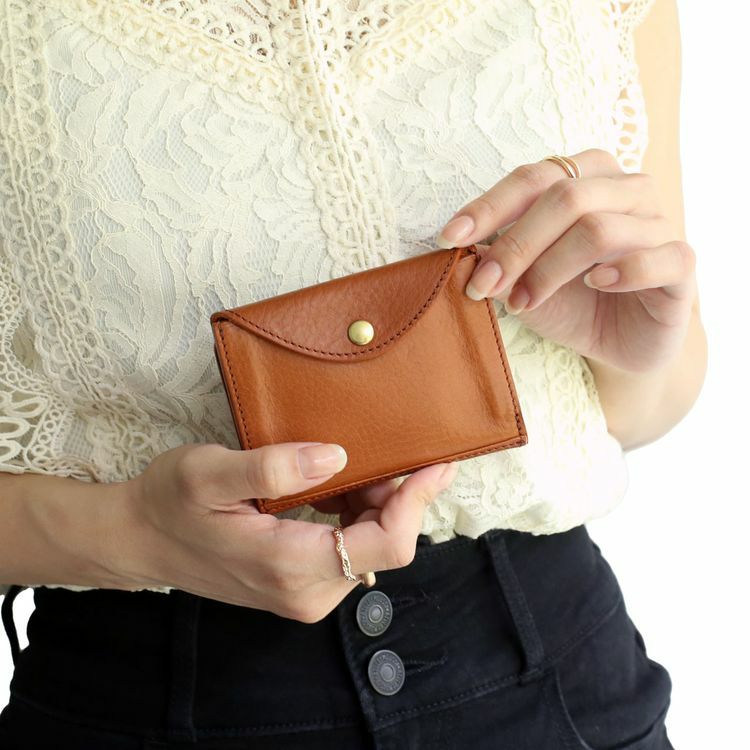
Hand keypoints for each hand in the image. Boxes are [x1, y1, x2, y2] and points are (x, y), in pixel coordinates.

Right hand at [121, 441, 457, 621]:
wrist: (140, 539)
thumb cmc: (168, 502)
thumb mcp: (208, 473)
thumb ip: (273, 469)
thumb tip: (337, 458)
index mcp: (291, 566)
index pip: (386, 544)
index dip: (418, 502)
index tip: (437, 464)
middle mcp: (307, 592)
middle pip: (385, 547)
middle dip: (398, 498)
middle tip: (393, 451)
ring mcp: (304, 594)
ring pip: (370, 548)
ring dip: (377, 505)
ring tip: (362, 464)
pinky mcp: (299, 586)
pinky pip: (348, 551)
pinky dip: (356, 516)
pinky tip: (340, 487)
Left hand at [437, 148, 696, 372]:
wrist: (620, 343)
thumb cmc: (570, 302)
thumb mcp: (523, 281)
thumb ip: (498, 260)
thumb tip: (463, 251)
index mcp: (587, 177)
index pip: (533, 178)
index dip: (489, 206)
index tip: (450, 238)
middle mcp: (627, 189)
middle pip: (565, 198)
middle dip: (514, 245)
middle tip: (480, 285)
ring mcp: (659, 223)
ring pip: (599, 229)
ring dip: (549, 269)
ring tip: (522, 303)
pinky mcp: (682, 263)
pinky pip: (657, 257)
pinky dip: (620, 272)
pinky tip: (594, 286)